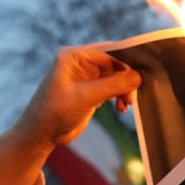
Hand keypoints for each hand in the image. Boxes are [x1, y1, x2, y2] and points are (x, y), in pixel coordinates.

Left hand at [5, 45, 140, 152]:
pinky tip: (121, 108)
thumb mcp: (86, 97)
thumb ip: (113, 85)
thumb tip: (138, 77)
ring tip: (126, 105)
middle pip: (114, 63)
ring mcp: (85, 77)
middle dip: (126, 77)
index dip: (126, 60)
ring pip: (115, 76)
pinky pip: (111, 88)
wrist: (41, 134)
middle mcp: (80, 63)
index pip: (108, 51)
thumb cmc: (55, 112)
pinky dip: (119, 96)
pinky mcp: (90, 91)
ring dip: (124, 89)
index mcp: (74, 56)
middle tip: (134, 93)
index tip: (143, 71)